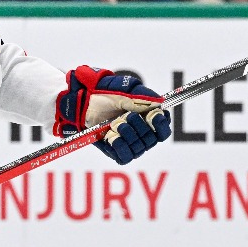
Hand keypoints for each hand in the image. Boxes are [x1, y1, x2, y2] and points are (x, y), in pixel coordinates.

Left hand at [55, 66, 171, 163]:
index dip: (160, 125)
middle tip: (126, 116)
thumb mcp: (128, 89)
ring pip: (138, 148)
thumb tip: (160, 103)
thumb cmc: (106, 93)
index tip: (152, 115)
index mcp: (148, 120)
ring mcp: (129, 144)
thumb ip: (146, 95)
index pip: (164, 131)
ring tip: (115, 123)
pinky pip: (125, 157)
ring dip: (128, 134)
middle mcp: (141, 134)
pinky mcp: (116, 152)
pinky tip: (111, 135)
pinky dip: (119, 146)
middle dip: (139, 126)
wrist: (84, 101)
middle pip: (152, 140)